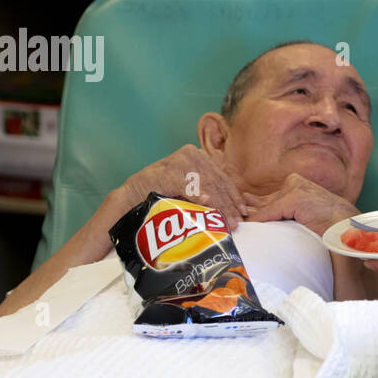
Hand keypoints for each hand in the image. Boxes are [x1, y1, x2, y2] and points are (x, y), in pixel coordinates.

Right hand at [116, 145, 248, 229]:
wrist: (135, 193)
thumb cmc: (164, 191)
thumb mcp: (190, 185)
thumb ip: (209, 188)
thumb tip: (238, 207)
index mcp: (198, 155)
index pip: (221, 177)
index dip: (234, 196)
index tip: (243, 211)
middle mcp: (190, 155)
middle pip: (216, 182)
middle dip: (228, 205)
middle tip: (236, 222)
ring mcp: (178, 163)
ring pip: (205, 186)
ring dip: (218, 205)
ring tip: (226, 221)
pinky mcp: (167, 173)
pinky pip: (186, 186)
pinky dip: (196, 195)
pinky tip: (206, 202)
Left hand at [242, 173, 357, 236]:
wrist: (345, 227)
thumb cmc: (330, 225)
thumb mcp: (305, 215)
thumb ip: (288, 213)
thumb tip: (268, 219)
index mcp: (299, 184)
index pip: (272, 197)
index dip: (256, 205)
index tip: (242, 207)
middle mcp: (295, 183)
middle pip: (265, 199)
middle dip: (249, 207)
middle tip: (231, 208)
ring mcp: (295, 189)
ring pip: (266, 206)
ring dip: (250, 215)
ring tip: (232, 217)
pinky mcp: (294, 199)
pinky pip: (270, 213)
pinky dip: (259, 221)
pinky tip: (247, 225)